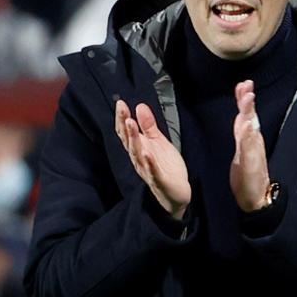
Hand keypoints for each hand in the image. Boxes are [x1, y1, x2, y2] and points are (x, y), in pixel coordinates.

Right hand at [115, 99, 190, 219]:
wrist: (176, 192)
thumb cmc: (165, 167)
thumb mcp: (158, 142)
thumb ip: (148, 126)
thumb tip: (140, 106)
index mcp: (139, 149)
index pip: (126, 133)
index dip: (122, 118)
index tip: (120, 103)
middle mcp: (139, 159)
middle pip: (129, 141)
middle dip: (125, 125)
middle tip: (122, 110)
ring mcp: (147, 170)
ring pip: (137, 154)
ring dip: (134, 139)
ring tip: (131, 124)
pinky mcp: (159, 180)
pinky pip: (152, 171)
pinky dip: (149, 162)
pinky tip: (147, 153)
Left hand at [230, 80, 270, 211]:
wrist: (256, 197)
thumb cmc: (247, 176)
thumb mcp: (241, 153)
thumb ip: (243, 136)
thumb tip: (244, 120)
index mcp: (248, 139)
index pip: (245, 115)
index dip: (244, 100)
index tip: (242, 84)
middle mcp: (252, 142)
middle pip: (250, 117)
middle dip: (247, 101)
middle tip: (247, 85)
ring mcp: (253, 151)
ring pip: (250, 128)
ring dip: (249, 112)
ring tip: (248, 97)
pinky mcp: (252, 162)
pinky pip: (250, 146)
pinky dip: (249, 135)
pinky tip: (248, 125)